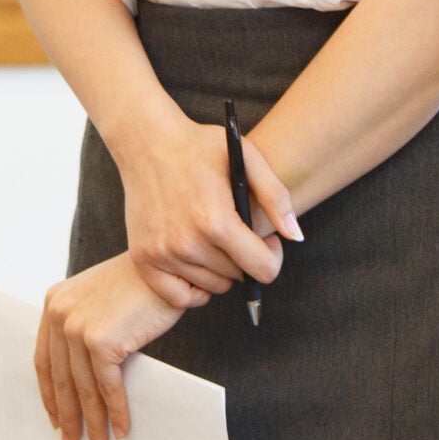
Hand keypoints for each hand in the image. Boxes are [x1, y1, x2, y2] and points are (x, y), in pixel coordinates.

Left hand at [33, 253, 198, 439]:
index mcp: (55, 302)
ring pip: (82, 388)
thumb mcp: (101, 298)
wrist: (167, 266)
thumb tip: (81, 374)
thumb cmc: (142, 282)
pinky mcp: (100, 339)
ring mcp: (77, 326)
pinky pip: (106, 386)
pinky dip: (115, 411)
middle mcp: (59, 313)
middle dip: (68, 416)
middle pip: (60, 379)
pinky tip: (121, 428)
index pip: (45, 359)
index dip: (51, 394)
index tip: (56, 418)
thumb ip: (85, 324)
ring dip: (92, 422)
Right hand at [113, 108, 299, 308]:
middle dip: (245, 258)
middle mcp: (187, 243)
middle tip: (236, 230)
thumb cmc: (200, 147)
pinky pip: (180, 296)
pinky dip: (193, 286)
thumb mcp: (247, 158)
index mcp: (216, 220)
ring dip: (220, 270)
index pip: (263, 269)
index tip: (264, 237)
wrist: (146, 143)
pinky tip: (196, 259)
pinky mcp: (143, 259)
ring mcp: (162, 254)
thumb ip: (276, 197)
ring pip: (213, 287)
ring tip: (214, 238)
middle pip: (238, 278)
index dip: (272, 255)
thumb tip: (295, 236)